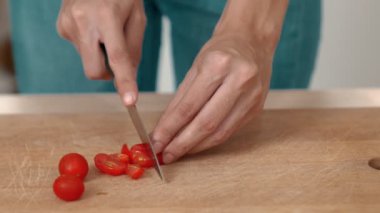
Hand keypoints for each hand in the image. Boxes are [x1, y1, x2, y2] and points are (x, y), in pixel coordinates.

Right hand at [57, 0, 145, 104]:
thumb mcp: (137, 16)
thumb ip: (134, 48)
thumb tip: (129, 76)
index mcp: (107, 16)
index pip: (117, 57)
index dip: (125, 81)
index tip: (130, 101)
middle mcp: (83, 22)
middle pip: (94, 69)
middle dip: (107, 73)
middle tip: (116, 57)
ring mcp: (68, 25)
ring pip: (88, 59)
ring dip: (100, 52)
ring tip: (104, 27)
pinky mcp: (62, 27)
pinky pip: (81, 49)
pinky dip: (91, 44)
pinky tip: (92, 25)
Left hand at [152, 34, 273, 163]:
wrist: (252, 41)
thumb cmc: (220, 52)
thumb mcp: (195, 67)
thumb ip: (180, 99)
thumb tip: (164, 129)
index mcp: (218, 65)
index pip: (189, 106)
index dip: (170, 128)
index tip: (156, 142)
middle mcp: (239, 80)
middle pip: (206, 123)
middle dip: (182, 143)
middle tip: (165, 155)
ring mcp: (252, 96)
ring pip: (220, 132)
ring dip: (196, 146)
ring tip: (178, 152)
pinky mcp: (257, 108)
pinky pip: (230, 131)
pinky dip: (210, 141)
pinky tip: (197, 144)